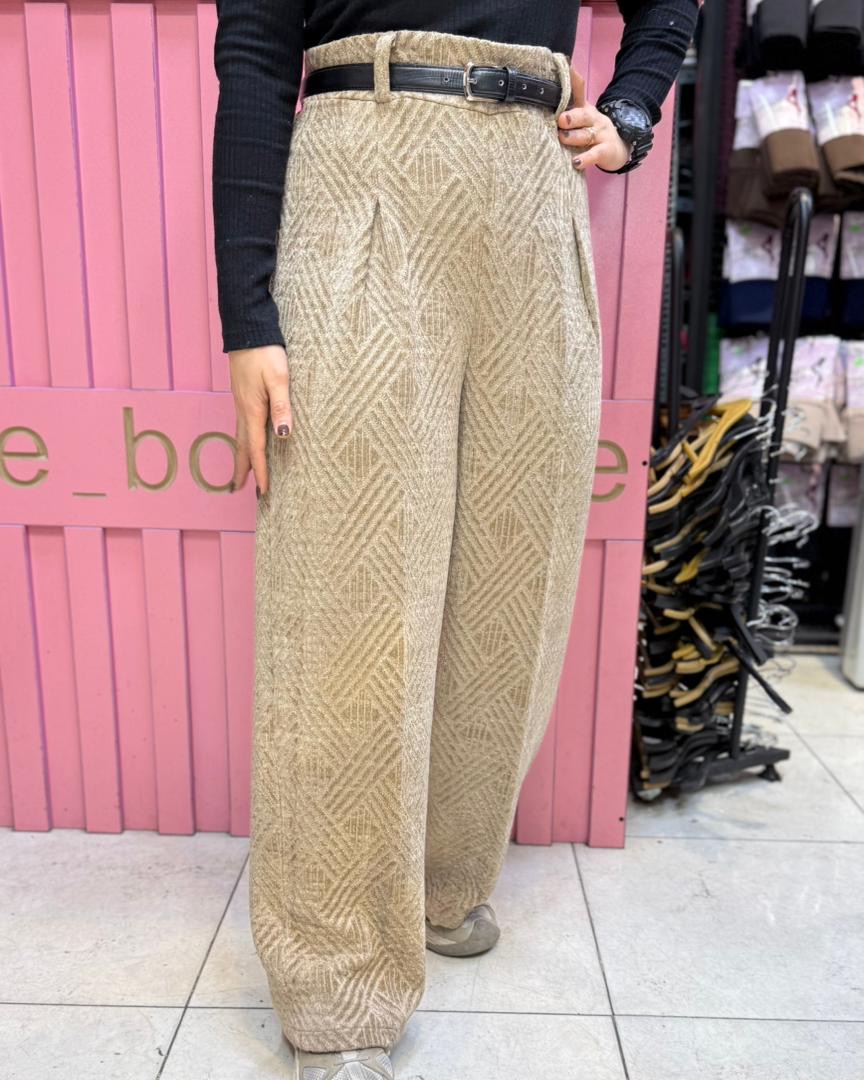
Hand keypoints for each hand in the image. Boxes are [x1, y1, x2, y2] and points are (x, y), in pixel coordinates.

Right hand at [227, 344, 292, 496]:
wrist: (247, 330)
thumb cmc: (265, 352)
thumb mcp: (279, 379)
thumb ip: (282, 407)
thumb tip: (283, 435)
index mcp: (253, 410)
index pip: (256, 448)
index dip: (261, 471)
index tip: (264, 492)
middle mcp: (244, 410)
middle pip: (242, 447)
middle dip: (243, 469)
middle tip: (239, 489)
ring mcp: (241, 402)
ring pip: (240, 436)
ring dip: (242, 455)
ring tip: (242, 471)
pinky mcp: (243, 394)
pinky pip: (242, 424)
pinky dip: (243, 439)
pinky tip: (247, 439)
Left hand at [556, 68, 630, 172]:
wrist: (617, 148)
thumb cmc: (591, 132)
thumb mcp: (581, 119)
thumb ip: (565, 111)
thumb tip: (543, 101)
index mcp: (584, 109)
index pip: (578, 91)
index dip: (572, 80)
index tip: (563, 69)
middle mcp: (593, 119)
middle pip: (583, 115)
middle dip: (571, 117)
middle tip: (560, 120)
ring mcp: (601, 134)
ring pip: (587, 134)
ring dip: (574, 137)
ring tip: (563, 138)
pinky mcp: (606, 150)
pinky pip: (595, 154)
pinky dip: (586, 158)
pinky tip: (576, 162)